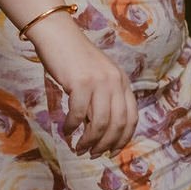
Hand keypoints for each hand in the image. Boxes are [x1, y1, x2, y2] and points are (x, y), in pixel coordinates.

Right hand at [28, 12, 136, 156]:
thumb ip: (104, 98)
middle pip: (117, 124)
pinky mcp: (81, 82)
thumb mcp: (99, 76)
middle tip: (93, 154)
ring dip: (89, 141)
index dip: (123, 139)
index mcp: (122, 81)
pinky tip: (66, 130)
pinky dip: (72, 126)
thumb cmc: (75, 58)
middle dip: (106, 145)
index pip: (132, 117)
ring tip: (79, 148)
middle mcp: (115, 81)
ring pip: (100, 123)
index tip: (112, 151)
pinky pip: (79, 114)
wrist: (58, 35)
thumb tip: (100, 132)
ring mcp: (99, 81)